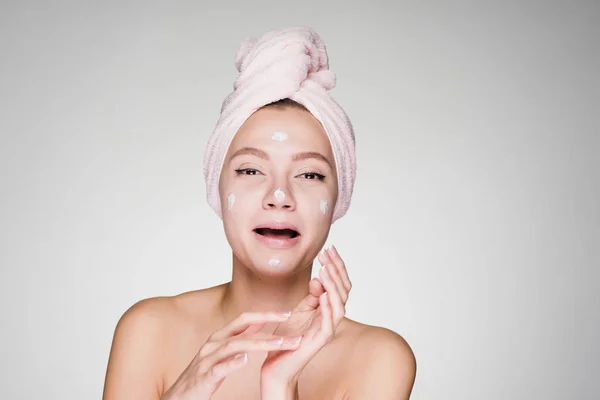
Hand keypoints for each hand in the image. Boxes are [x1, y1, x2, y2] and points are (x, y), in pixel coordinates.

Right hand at [161, 311, 301, 399]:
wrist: (178, 398)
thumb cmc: (203, 375)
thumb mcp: (222, 354)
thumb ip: (239, 338)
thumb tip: (260, 323)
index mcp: (219, 337)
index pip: (245, 318)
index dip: (266, 313)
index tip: (288, 312)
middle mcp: (213, 344)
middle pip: (242, 325)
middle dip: (267, 320)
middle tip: (290, 319)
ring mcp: (207, 360)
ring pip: (235, 345)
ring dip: (260, 343)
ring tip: (280, 343)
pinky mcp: (203, 377)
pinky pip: (219, 368)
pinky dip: (233, 363)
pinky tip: (246, 360)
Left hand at [260, 246, 351, 396]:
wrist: (277, 364)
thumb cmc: (287, 338)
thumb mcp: (298, 310)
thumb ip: (311, 296)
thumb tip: (318, 278)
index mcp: (327, 309)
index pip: (338, 284)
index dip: (335, 266)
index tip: (328, 249)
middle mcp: (331, 318)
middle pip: (343, 291)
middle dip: (336, 270)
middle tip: (327, 253)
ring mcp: (327, 329)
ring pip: (339, 304)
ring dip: (333, 285)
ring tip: (326, 269)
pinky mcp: (320, 340)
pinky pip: (330, 322)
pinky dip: (328, 306)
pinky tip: (323, 292)